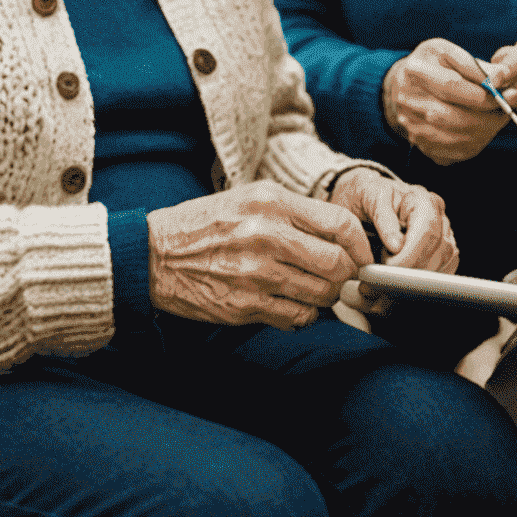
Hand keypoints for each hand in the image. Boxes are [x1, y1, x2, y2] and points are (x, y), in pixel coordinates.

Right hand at [147, 181, 373, 329]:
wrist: (153, 254)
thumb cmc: (207, 224)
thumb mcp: (251, 199)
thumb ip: (295, 214)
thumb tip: (341, 237)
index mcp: (272, 202)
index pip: (339, 223)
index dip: (360, 245)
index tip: (363, 256)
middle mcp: (267, 234)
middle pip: (336, 263)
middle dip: (348, 276)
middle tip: (345, 280)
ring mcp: (255, 272)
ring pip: (320, 294)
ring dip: (327, 298)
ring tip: (317, 292)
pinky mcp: (244, 305)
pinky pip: (295, 317)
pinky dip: (304, 316)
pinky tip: (294, 306)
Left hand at [330, 167, 459, 317]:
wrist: (361, 201)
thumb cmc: (364, 196)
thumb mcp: (366, 196)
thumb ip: (382, 216)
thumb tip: (397, 244)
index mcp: (422, 200)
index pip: (427, 233)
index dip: (409, 256)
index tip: (388, 269)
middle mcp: (437, 218)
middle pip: (438, 253)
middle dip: (409, 273)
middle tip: (380, 281)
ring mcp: (442, 236)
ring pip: (442, 267)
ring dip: (414, 283)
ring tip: (385, 285)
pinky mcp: (440, 253)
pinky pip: (441, 276)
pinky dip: (420, 287)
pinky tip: (399, 286)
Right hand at [382, 39, 505, 165]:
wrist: (403, 88)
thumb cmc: (431, 65)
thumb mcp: (448, 52)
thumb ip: (475, 64)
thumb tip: (502, 77)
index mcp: (415, 71)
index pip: (452, 86)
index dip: (482, 92)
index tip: (503, 93)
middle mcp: (408, 103)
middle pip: (454, 116)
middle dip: (487, 115)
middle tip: (506, 109)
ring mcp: (413, 128)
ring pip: (457, 138)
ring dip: (485, 130)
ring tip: (497, 118)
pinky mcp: (423, 146)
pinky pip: (455, 152)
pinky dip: (476, 142)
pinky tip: (483, 129)